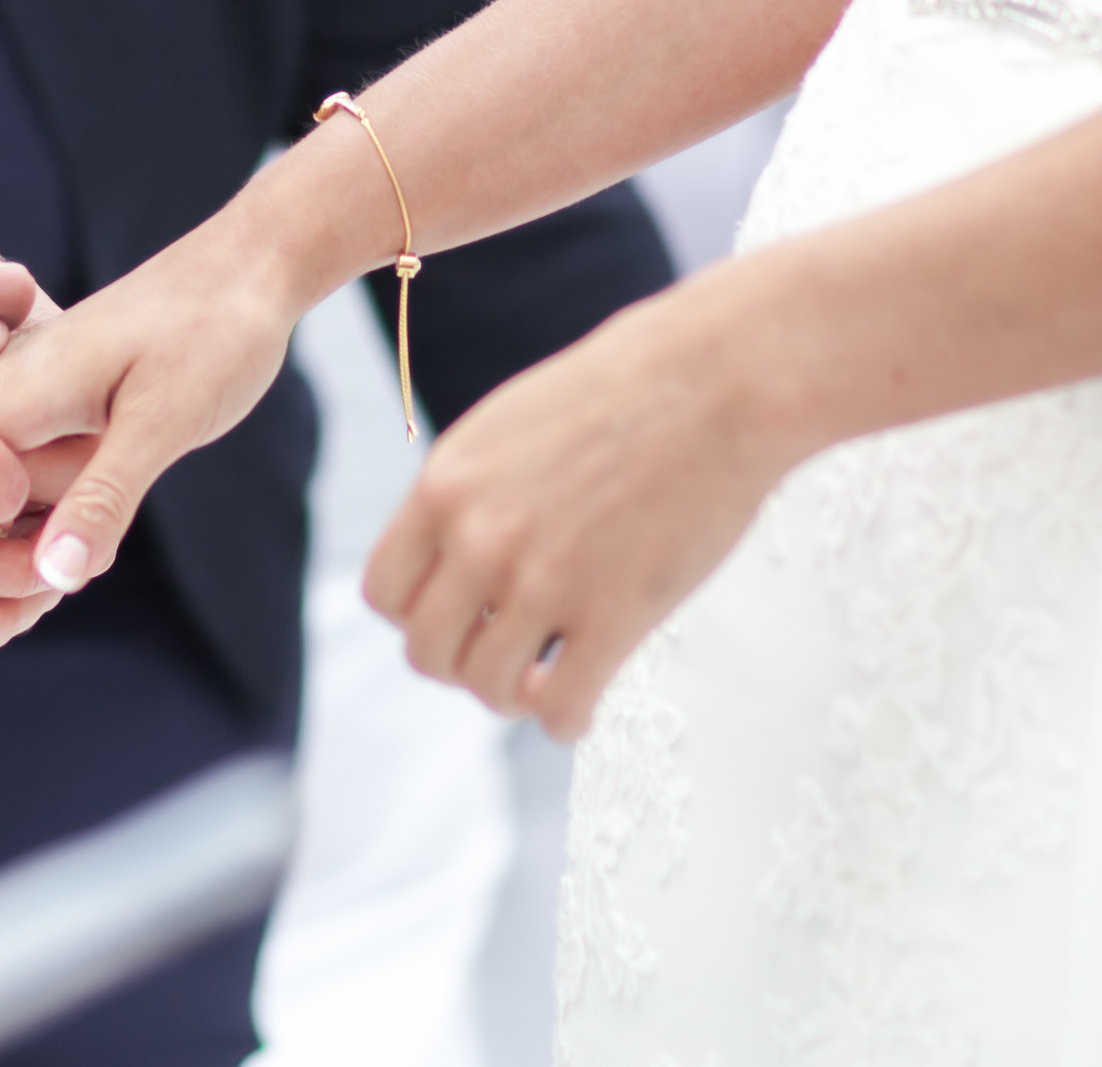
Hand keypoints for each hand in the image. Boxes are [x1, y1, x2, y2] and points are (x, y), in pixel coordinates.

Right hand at [0, 226, 306, 621]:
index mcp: (9, 389)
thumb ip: (104, 496)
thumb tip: (51, 577)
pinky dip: (36, 539)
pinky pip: (24, 494)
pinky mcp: (53, 424)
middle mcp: (0, 398)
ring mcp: (24, 413)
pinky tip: (53, 574)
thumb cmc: (211, 328)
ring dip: (4, 568)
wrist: (247, 270)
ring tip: (18, 613)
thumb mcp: (165, 418)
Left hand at [361, 276, 809, 740]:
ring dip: (514, 695)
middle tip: (503, 652)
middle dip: (461, 662)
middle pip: (427, 652)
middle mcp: (479, 541)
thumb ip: (470, 492)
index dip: (418, 615)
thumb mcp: (509, 426)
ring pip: (488, 688)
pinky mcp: (612, 617)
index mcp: (445, 487)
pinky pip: (561, 710)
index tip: (458, 614)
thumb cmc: (626, 389)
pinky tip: (582, 704)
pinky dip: (565, 721)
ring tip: (545, 678)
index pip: (384, 592)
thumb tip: (453, 552)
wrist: (717, 380)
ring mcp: (543, 584)